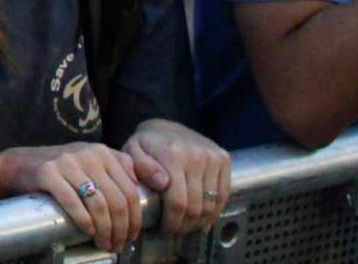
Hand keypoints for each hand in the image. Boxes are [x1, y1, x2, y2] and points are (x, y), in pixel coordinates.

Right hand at [0, 142, 144, 252]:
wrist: (19, 163)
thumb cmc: (59, 168)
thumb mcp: (90, 160)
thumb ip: (117, 166)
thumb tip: (139, 184)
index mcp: (103, 151)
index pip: (130, 190)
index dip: (135, 219)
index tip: (132, 236)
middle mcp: (88, 153)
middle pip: (117, 200)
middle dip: (121, 229)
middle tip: (117, 245)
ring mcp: (67, 162)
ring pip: (99, 204)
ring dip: (105, 230)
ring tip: (104, 243)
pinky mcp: (48, 172)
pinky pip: (73, 202)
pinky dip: (84, 222)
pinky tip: (88, 232)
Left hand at [123, 118, 231, 237]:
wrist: (167, 127)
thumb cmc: (147, 143)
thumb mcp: (133, 150)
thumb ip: (141, 167)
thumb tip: (162, 183)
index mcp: (173, 155)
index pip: (178, 202)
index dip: (172, 222)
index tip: (164, 231)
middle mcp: (197, 155)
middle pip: (196, 207)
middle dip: (184, 225)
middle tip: (174, 231)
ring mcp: (214, 157)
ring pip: (211, 205)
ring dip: (199, 222)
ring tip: (186, 226)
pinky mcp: (224, 159)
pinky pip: (224, 195)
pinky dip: (214, 212)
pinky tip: (202, 218)